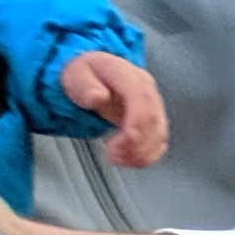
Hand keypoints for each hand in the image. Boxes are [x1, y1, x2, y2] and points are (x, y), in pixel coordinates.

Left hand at [58, 51, 166, 166]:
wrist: (92, 79)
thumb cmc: (84, 77)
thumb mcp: (75, 76)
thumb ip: (85, 86)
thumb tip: (99, 97)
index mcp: (127, 75)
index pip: (142, 99)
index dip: (137, 123)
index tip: (122, 141)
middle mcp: (146, 89)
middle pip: (153, 120)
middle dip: (136, 143)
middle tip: (112, 154)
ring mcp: (153, 106)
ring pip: (159, 134)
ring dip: (140, 153)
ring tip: (115, 157)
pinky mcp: (154, 123)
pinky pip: (158, 143)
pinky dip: (145, 156)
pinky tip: (127, 159)